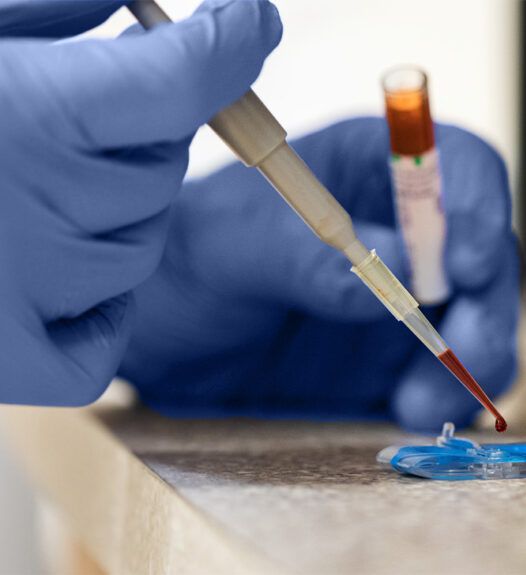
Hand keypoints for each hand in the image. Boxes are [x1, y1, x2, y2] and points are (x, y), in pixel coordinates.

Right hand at [0, 0, 281, 404]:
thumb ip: (49, 15)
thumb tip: (140, 9)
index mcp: (30, 115)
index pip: (189, 79)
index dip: (232, 38)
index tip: (245, 19)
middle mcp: (44, 212)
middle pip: (163, 165)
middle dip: (132, 130)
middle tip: (57, 114)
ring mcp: (31, 300)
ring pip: (141, 241)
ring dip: (105, 206)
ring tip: (11, 186)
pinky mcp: (11, 369)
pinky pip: (103, 338)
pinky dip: (96, 302)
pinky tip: (43, 262)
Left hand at [119, 118, 519, 431]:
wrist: (159, 333)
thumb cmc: (184, 260)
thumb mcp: (230, 246)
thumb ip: (310, 256)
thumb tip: (406, 273)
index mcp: (372, 168)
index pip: (457, 167)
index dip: (478, 207)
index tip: (467, 264)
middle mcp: (407, 229)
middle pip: (488, 256)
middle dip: (487, 309)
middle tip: (465, 356)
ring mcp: (412, 297)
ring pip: (483, 324)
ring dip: (473, 366)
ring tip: (416, 406)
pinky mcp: (402, 358)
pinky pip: (453, 380)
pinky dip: (452, 402)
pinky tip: (415, 419)